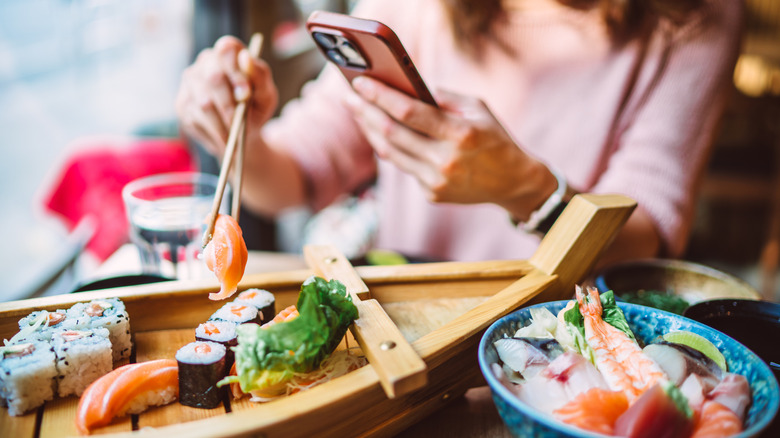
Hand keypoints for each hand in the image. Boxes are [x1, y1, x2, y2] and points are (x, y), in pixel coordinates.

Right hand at [175, 36, 277, 157]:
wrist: (243, 132)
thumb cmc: (256, 107)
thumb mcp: (266, 93)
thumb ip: (259, 75)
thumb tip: (245, 58)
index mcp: (229, 52)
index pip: (226, 49)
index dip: (235, 70)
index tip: (246, 93)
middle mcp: (206, 61)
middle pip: (213, 78)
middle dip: (229, 104)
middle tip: (239, 121)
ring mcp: (190, 81)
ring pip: (204, 102)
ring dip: (223, 123)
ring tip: (234, 134)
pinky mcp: (182, 103)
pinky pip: (196, 118)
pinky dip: (214, 132)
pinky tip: (223, 136)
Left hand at [344, 76, 555, 220]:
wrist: (512, 182)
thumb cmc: (494, 138)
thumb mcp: (477, 108)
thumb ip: (443, 98)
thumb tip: (407, 89)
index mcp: (460, 134)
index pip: (409, 113)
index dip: (381, 96)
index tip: (361, 82)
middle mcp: (445, 160)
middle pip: (392, 134)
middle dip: (366, 112)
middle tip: (349, 97)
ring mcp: (436, 181)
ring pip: (391, 153)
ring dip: (371, 131)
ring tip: (359, 113)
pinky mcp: (432, 194)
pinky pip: (405, 167)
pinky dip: (392, 149)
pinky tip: (382, 134)